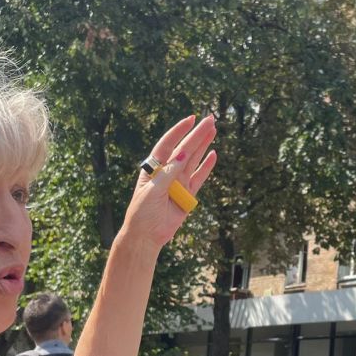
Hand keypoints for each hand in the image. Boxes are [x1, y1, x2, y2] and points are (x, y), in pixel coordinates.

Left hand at [124, 115, 217, 248]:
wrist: (146, 235)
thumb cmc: (142, 212)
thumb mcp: (152, 190)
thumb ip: (168, 172)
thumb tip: (183, 154)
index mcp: (154, 168)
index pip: (167, 144)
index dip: (179, 131)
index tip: (191, 119)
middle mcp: (168, 172)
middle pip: (185, 149)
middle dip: (197, 134)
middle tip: (210, 119)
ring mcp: (179, 183)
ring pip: (194, 160)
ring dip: (203, 145)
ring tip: (213, 130)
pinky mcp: (188, 195)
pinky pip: (199, 178)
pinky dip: (206, 167)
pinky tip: (213, 154)